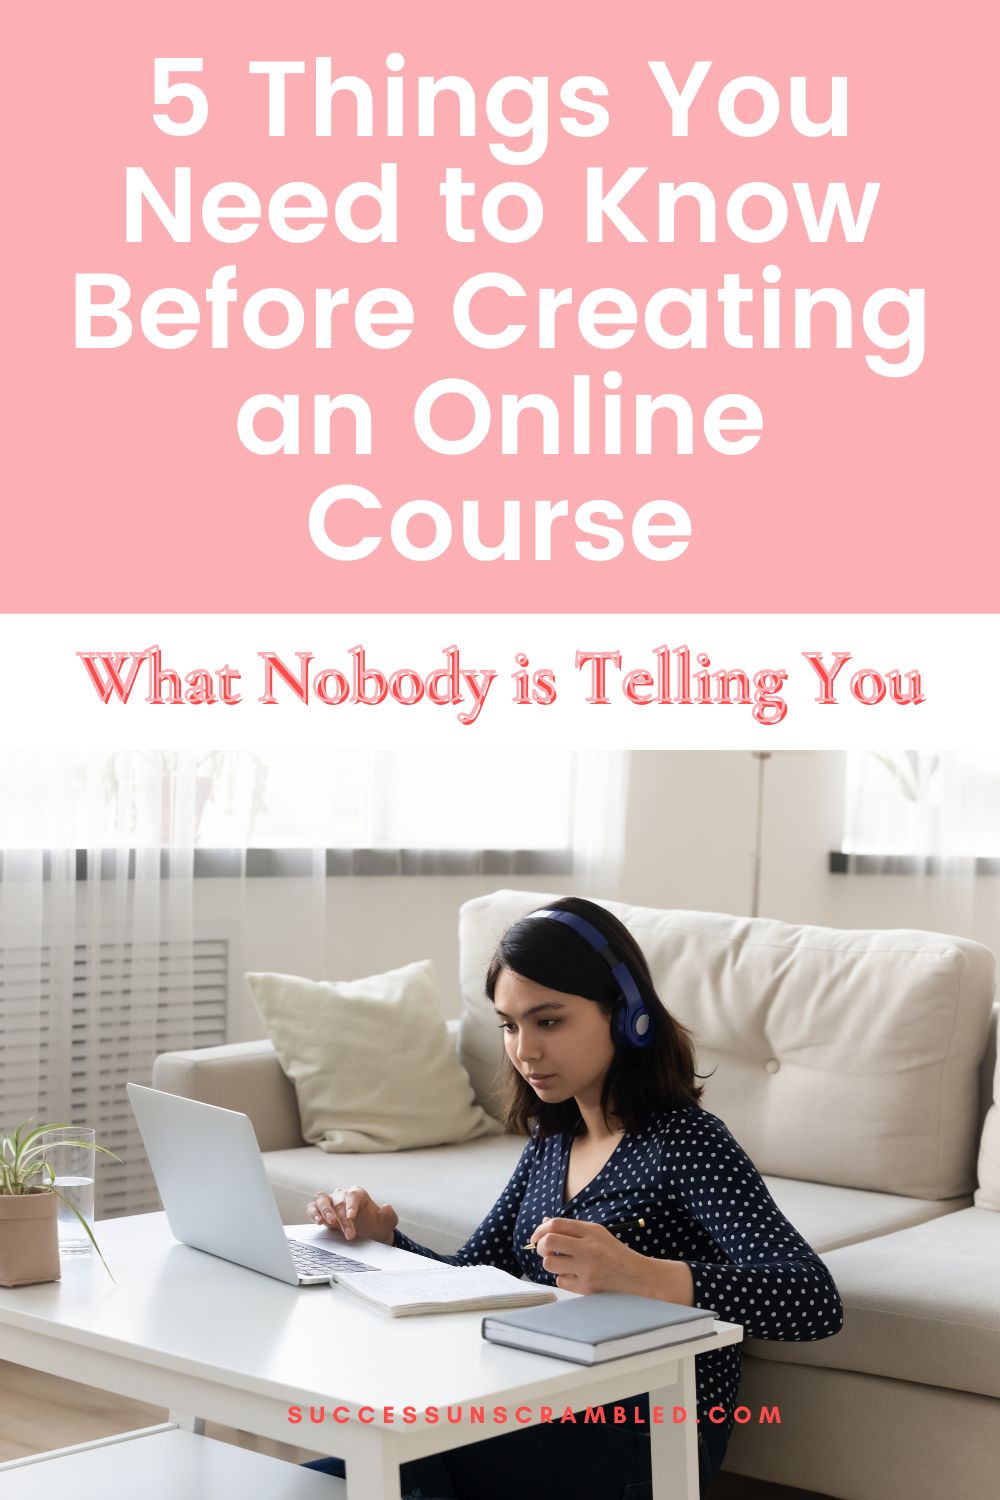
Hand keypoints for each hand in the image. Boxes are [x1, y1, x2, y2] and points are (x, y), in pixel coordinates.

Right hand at [307, 1186, 398, 1245]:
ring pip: (321, 1199)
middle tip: (348, 1234)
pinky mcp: (320, 1211)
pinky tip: (317, 1221)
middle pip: (338, 1201)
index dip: (351, 1205)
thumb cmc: (376, 1224)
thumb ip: (388, 1214)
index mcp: (358, 1194)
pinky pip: (312, 1207)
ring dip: (323, 1210)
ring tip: (326, 1222)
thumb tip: (387, 1207)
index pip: (353, 1195)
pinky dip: (313, 1213)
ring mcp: (331, 1202)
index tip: (351, 1216)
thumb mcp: (387, 1221)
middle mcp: (343, 1195)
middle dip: (341, 1217)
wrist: (368, 1232)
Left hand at [529, 1217, 646, 1294]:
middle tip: (545, 1249)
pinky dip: (562, 1277)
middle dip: (541, 1245)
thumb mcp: (596, 1232)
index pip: (556, 1224)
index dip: (540, 1229)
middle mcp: (588, 1249)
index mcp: (590, 1231)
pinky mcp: (586, 1288)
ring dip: (550, 1262)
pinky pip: (560, 1281)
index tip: (536, 1236)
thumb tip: (544, 1224)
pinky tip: (573, 1274)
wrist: (634, 1274)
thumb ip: (570, 1228)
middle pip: (549, 1242)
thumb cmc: (612, 1251)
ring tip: (559, 1261)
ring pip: (550, 1264)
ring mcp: (587, 1270)